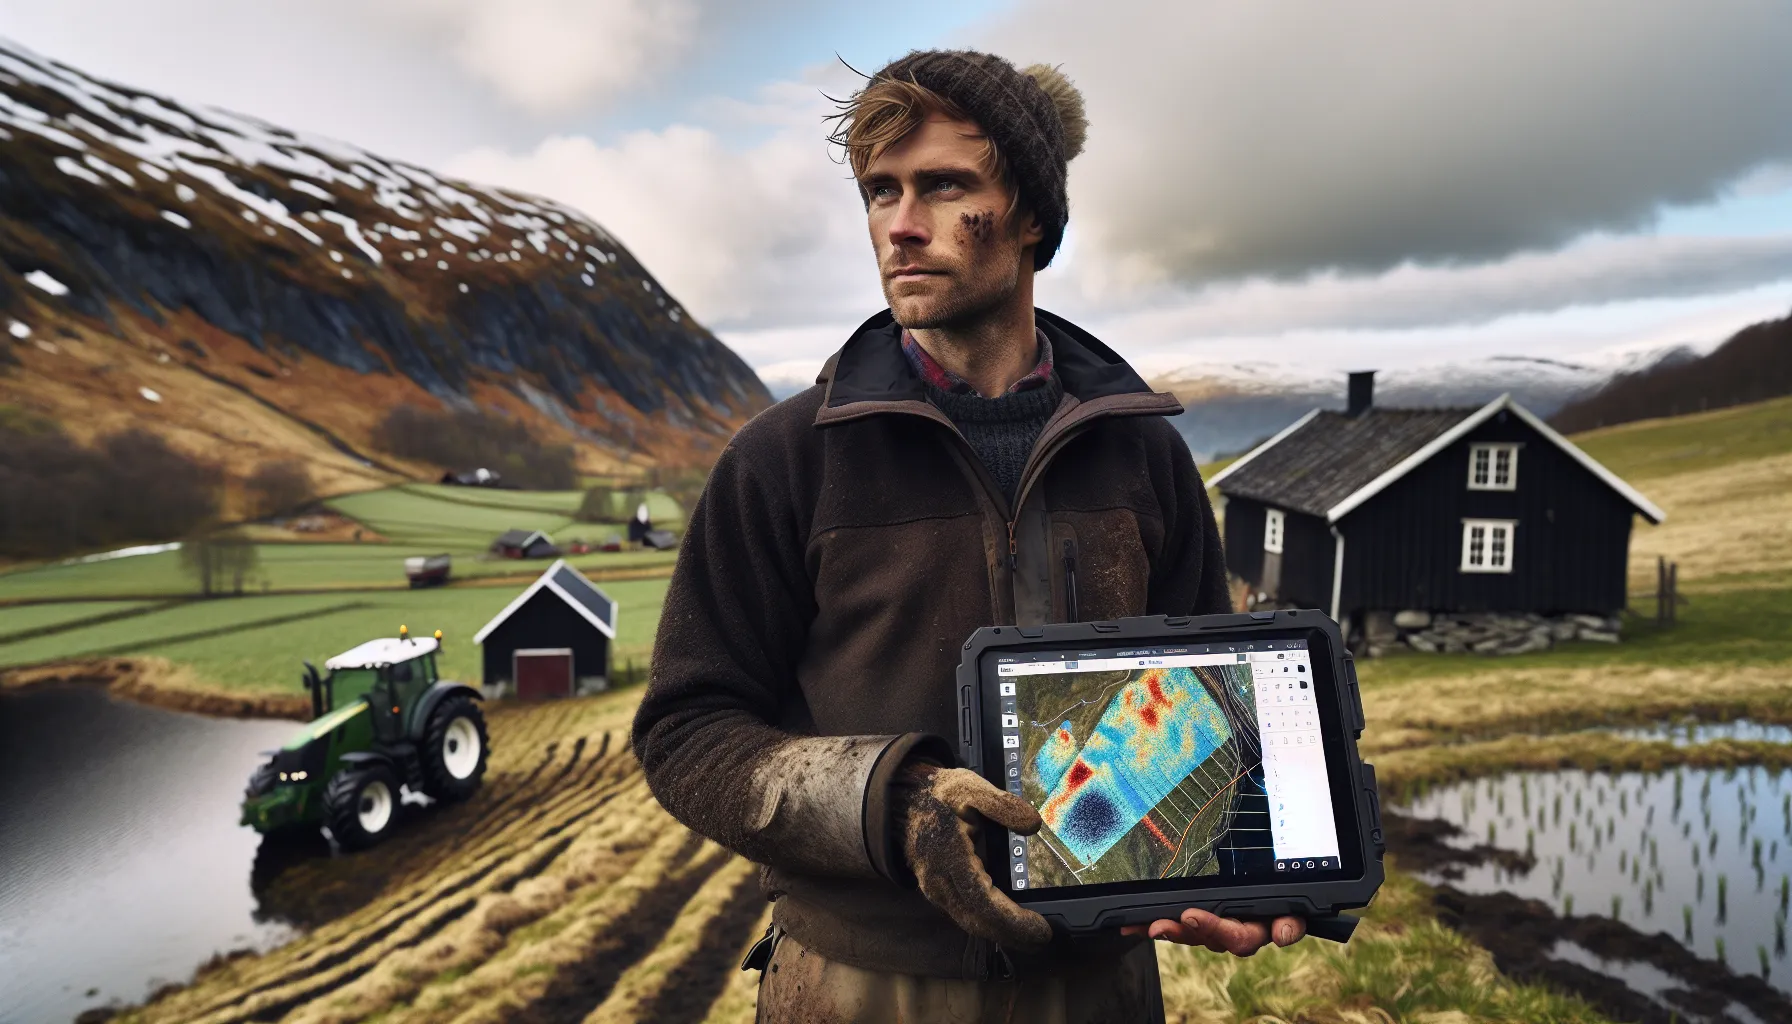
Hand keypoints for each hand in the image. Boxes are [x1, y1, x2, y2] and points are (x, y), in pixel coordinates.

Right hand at [893, 763, 1053, 949]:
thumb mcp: (970, 788)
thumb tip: (1033, 825)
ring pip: (969, 922)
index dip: (1012, 920)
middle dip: (1011, 935)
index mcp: (949, 857)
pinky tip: (1005, 923)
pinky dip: (986, 923)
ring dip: (999, 933)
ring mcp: (935, 889)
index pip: (984, 901)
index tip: (1040, 928)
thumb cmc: (938, 795)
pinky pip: (963, 914)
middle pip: (977, 921)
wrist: (901, 801)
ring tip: (1030, 936)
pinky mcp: (937, 890)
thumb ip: (1003, 805)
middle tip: (1043, 939)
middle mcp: (939, 881)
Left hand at [1121, 908, 1304, 954]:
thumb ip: (1291, 921)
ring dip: (1167, 929)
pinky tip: (1133, 926)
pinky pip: (1175, 925)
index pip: (1238, 936)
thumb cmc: (1285, 900)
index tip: (1191, 915)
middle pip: (1205, 937)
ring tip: (1147, 925)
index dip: (1214, 928)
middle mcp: (1232, 932)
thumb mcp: (1294, 907)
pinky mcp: (1197, 920)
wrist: (1279, 888)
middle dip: (1181, 930)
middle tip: (1161, 922)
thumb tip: (1281, 935)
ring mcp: (1213, 928)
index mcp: (1256, 929)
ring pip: (1188, 934)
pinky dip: (1154, 924)